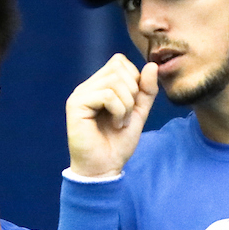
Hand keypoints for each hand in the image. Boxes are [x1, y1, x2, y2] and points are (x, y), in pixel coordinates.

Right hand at [65, 54, 157, 177]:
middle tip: (128, 116)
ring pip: (114, 81)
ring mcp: (80, 95)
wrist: (105, 168)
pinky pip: (107, 95)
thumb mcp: (139, 112)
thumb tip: (152, 65)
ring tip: (121, 122)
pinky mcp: (76, 105)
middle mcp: (87, 86)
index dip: (134, 79)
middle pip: (118, 67)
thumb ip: (146, 90)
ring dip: (127, 104)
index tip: (133, 105)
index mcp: (99, 85)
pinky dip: (119, 111)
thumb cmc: (118, 143)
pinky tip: (116, 125)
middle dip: (132, 92)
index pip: (119, 61)